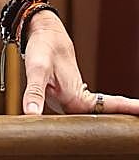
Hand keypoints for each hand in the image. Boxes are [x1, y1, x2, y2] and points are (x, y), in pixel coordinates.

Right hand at [21, 11, 138, 114]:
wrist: (44, 34)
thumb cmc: (38, 51)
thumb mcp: (37, 71)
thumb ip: (34, 93)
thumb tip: (30, 114)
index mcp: (65, 104)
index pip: (92, 121)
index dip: (109, 125)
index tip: (129, 121)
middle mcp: (71, 106)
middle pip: (101, 117)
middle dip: (122, 116)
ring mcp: (75, 100)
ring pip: (103, 111)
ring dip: (121, 111)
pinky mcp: (78, 93)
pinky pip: (102, 102)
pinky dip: (115, 104)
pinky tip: (129, 107)